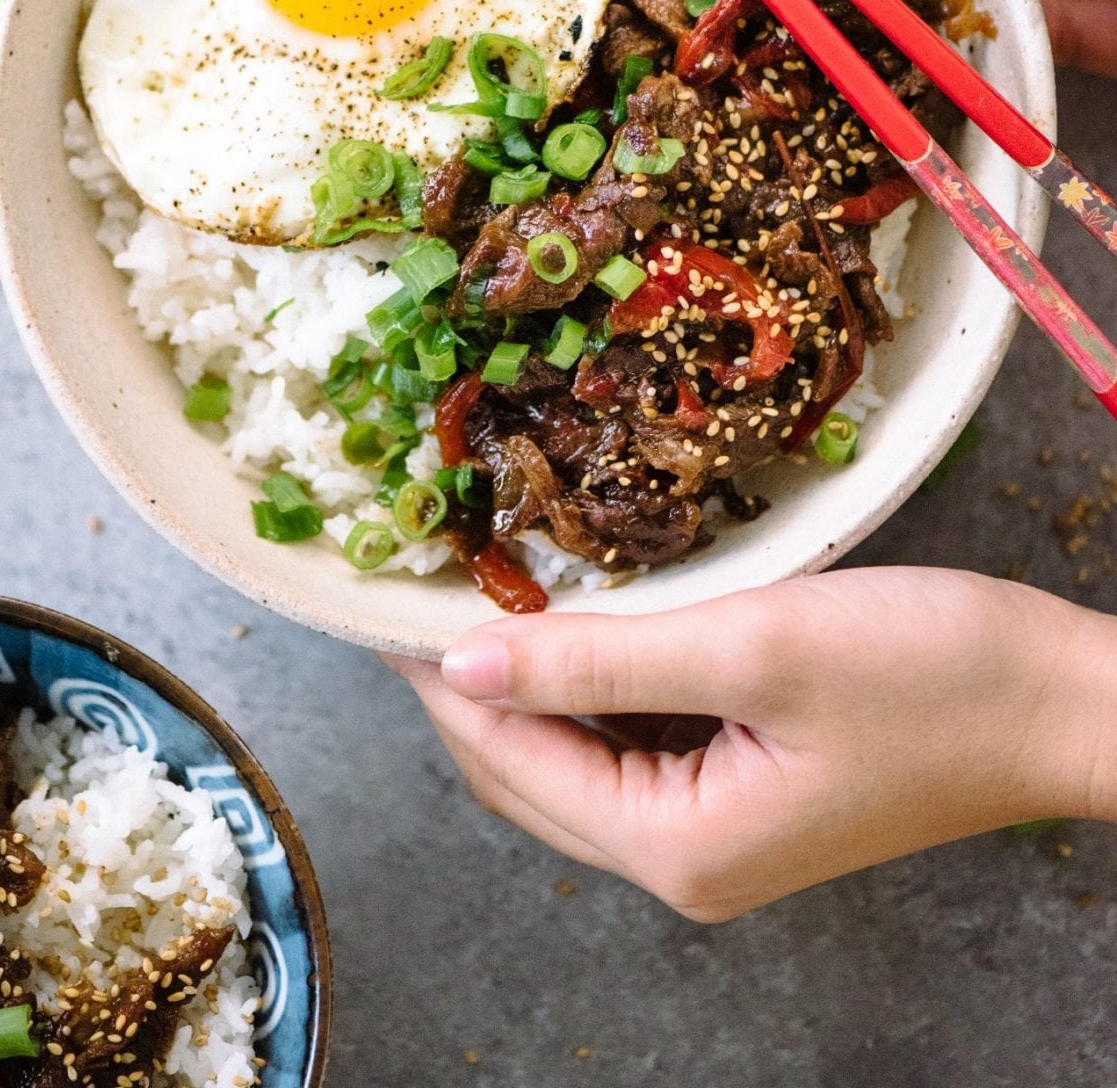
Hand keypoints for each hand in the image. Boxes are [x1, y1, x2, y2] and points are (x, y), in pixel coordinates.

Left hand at [386, 568, 1116, 920]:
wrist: (1057, 701)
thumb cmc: (926, 675)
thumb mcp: (749, 648)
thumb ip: (595, 661)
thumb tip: (462, 664)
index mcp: (675, 847)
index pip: (508, 759)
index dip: (440, 675)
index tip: (388, 593)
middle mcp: (683, 858)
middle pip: (529, 771)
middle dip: (472, 681)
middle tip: (427, 579)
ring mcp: (715, 830)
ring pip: (577, 755)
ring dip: (533, 677)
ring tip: (489, 583)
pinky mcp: (746, 789)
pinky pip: (635, 739)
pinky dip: (596, 681)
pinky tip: (585, 617)